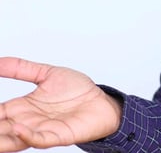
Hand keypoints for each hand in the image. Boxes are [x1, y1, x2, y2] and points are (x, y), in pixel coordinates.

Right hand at [0, 57, 121, 151]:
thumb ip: (21, 68)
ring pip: (14, 139)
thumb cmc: (77, 91)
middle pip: (0, 129)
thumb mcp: (46, 74)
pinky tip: (18, 128)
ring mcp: (42, 130)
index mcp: (22, 108)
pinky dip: (28, 136)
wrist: (102, 101)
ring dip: (2, 138)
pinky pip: (40, 139)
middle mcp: (28, 121)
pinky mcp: (58, 136)